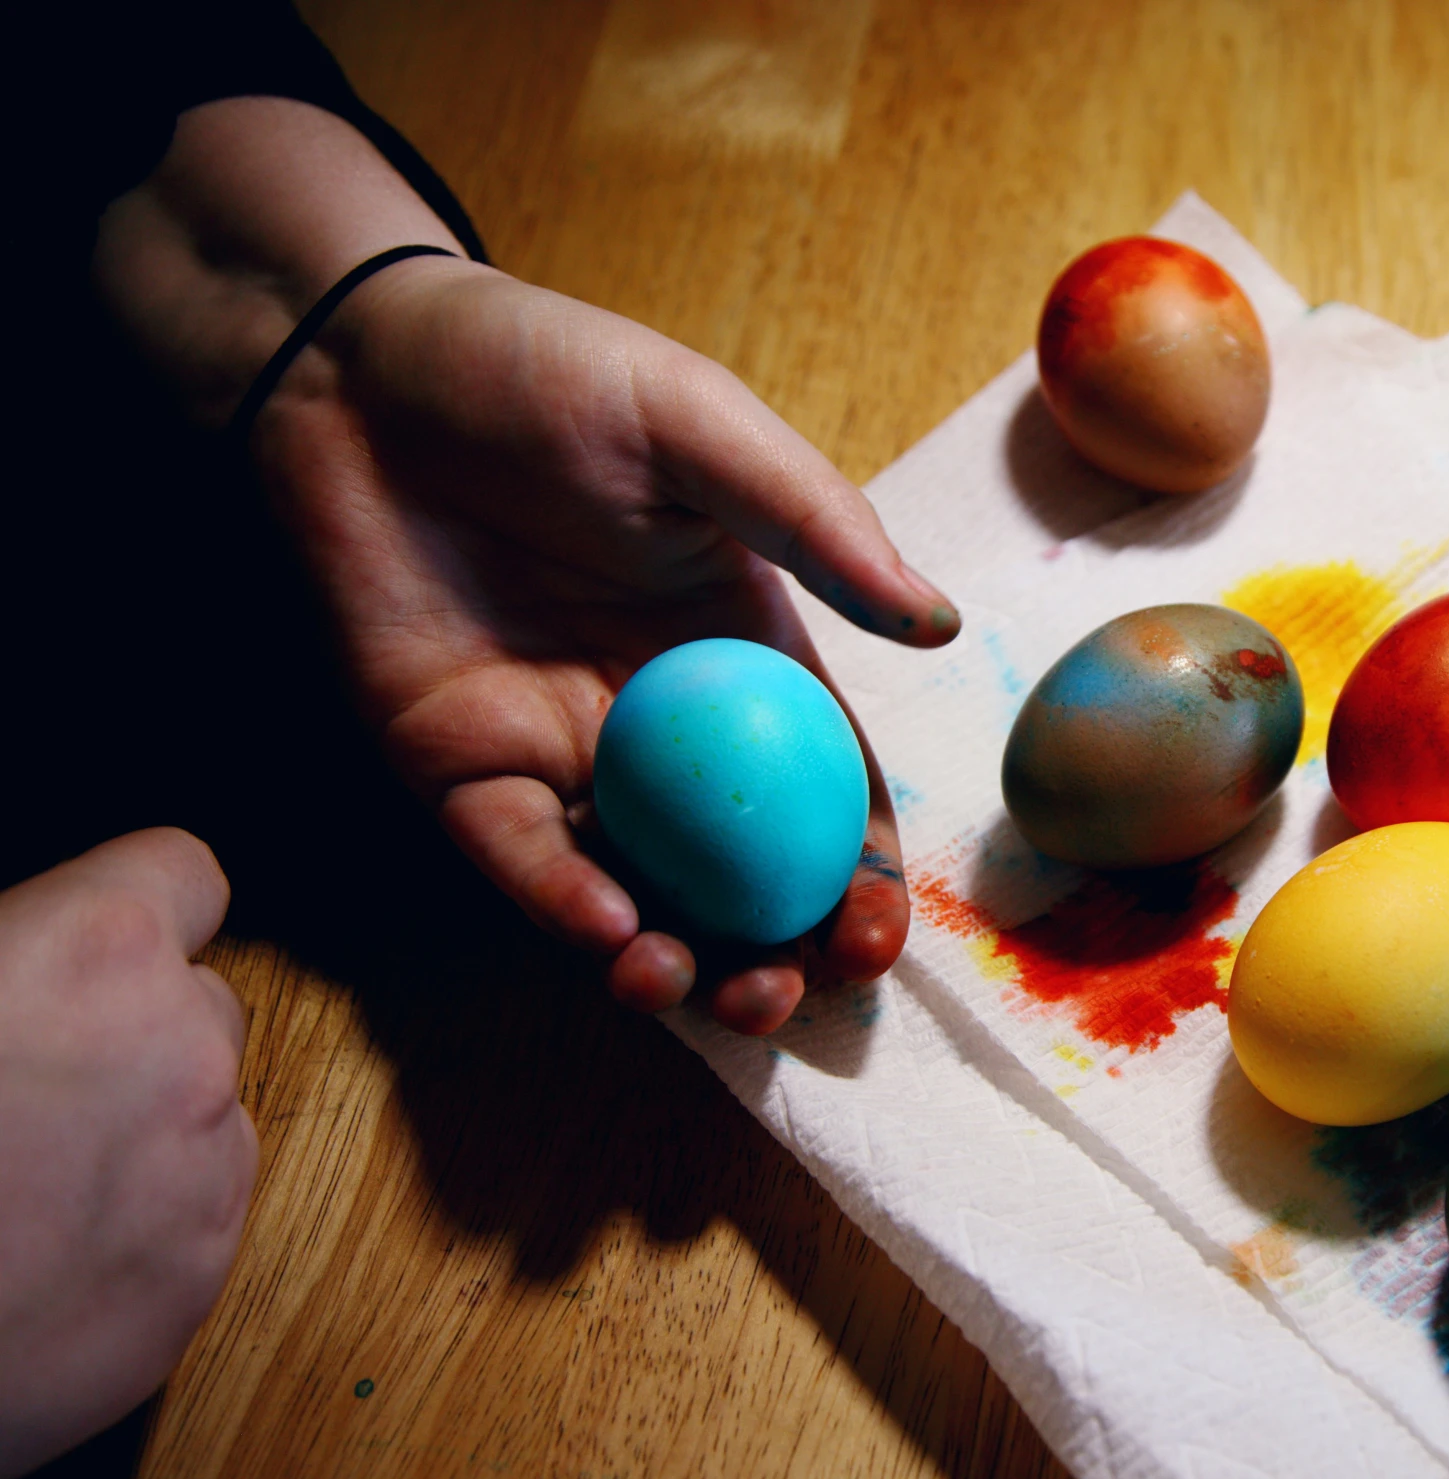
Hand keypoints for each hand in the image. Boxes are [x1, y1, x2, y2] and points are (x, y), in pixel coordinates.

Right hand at [0, 829, 254, 1478]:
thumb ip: (2, 948)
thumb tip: (21, 959)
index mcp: (99, 954)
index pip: (183, 873)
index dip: (134, 902)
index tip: (101, 935)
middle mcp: (182, 1053)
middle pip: (201, 1002)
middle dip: (135, 1028)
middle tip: (30, 1082)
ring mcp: (203, 1173)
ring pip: (204, 1115)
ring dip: (141, 1132)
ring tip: (19, 1183)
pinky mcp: (197, 1283)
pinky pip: (194, 1219)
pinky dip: (136, 1228)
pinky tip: (35, 1257)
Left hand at [250, 258, 955, 1032]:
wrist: (361, 367)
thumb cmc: (547, 373)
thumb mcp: (703, 428)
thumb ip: (818, 526)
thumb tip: (938, 627)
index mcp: (746, 657)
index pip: (827, 794)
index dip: (862, 875)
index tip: (879, 932)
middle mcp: (665, 727)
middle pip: (744, 874)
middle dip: (782, 955)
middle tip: (795, 992)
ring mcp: (562, 756)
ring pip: (639, 894)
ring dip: (680, 963)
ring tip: (709, 989)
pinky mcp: (457, 768)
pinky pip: (521, 859)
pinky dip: (568, 907)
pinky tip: (614, 932)